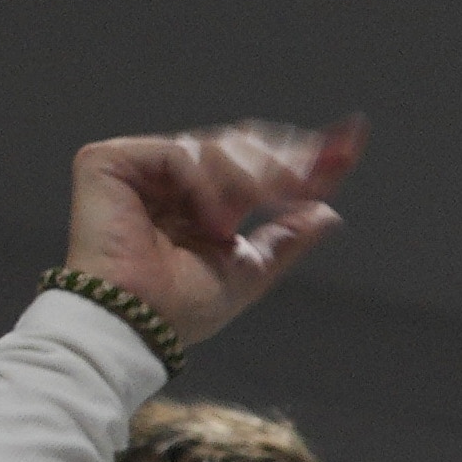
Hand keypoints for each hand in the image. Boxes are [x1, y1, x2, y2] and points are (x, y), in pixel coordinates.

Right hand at [59, 117, 359, 354]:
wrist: (135, 322)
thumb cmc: (181, 308)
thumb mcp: (252, 269)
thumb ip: (287, 237)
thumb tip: (329, 211)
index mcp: (201, 203)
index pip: (255, 162)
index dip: (304, 152)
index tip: (351, 139)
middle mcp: (170, 180)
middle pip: (242, 144)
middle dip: (283, 165)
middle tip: (307, 183)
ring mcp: (140, 167)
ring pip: (217, 146)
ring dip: (244, 183)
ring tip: (227, 227)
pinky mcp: (110, 162)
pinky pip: (180, 153)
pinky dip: (204, 184)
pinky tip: (205, 220)